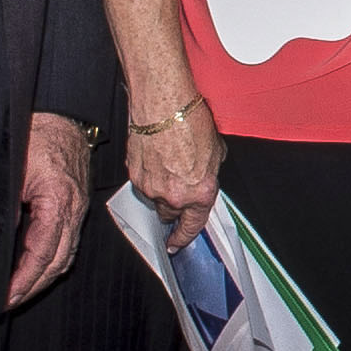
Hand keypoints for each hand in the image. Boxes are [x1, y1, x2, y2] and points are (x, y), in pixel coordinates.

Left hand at [11, 117, 90, 306]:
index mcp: (59, 202)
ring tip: (20, 291)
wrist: (62, 113)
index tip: (6, 296)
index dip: (23, 279)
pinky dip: (51, 260)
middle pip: (59, 262)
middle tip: (9, 302)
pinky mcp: (75, 206)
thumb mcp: (13, 170)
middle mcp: (75, 210)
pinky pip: (67, 241)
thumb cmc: (36, 132)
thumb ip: (6, 207)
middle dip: (34, 286)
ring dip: (44, 276)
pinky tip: (34, 267)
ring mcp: (78, 209)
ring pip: (66, 255)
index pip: (42, 253)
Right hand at [130, 93, 227, 252]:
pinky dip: (147, 176)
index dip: (184, 238)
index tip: (177, 244)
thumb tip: (206, 171)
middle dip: (173, 208)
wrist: (164, 105)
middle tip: (177, 189)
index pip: (192, 226)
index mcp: (200, 193)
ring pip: (154, 199)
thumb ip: (210, 170)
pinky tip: (155, 158)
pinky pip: (142, 183)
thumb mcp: (215, 151)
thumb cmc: (190, 122)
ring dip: (160, 189)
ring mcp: (151, 187)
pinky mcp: (134, 175)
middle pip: (169, 215)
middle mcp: (175, 196)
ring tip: (167, 164)